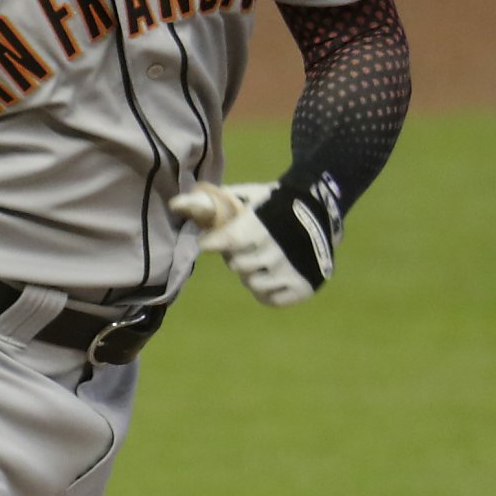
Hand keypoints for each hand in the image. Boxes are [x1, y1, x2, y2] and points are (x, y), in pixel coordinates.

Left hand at [171, 173, 341, 307]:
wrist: (321, 211)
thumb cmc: (274, 202)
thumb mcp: (246, 196)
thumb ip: (212, 202)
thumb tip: (175, 204)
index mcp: (263, 225)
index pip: (228, 241)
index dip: (214, 243)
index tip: (210, 242)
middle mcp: (279, 250)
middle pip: (238, 266)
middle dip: (236, 257)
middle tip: (245, 247)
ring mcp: (292, 271)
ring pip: (252, 284)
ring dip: (251, 273)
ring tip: (259, 259)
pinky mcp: (302, 287)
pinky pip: (270, 299)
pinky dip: (265, 289)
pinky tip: (270, 273)